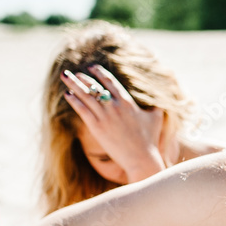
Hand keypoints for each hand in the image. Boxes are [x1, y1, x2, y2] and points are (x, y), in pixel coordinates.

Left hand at [61, 65, 166, 181]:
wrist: (141, 158)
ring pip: (85, 96)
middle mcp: (115, 106)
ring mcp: (105, 116)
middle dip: (84, 77)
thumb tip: (159, 99)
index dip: (100, 72)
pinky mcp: (97, 127)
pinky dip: (74, 101)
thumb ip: (156, 106)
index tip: (93, 68)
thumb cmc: (150, 139)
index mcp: (128, 102)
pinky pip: (82, 110)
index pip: (110, 82)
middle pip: (95, 86)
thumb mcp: (156, 118)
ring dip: (74, 84)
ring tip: (65, 77)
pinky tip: (67, 94)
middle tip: (75, 72)